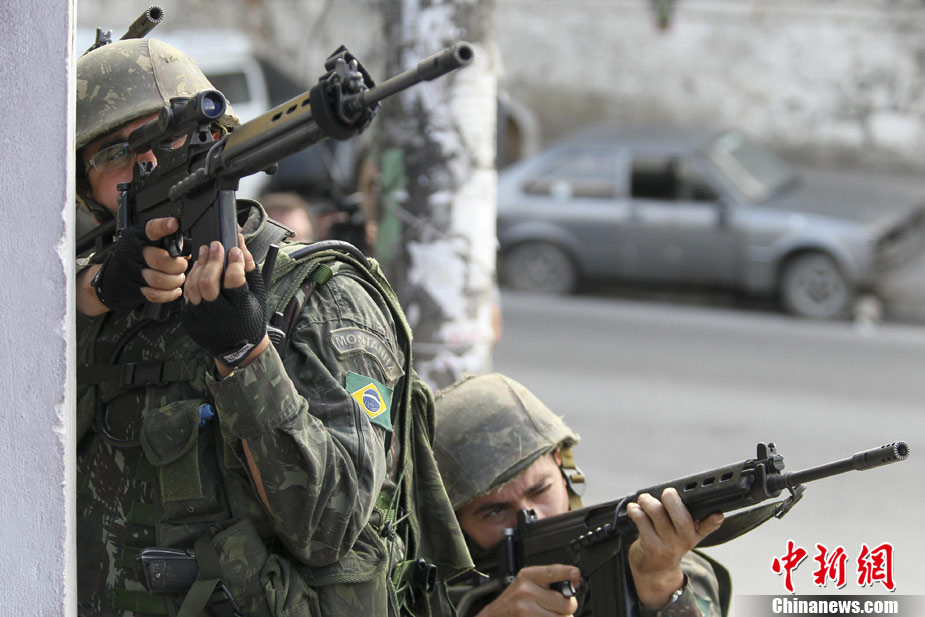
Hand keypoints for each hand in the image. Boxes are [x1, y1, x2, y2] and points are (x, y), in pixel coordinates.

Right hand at [89, 217, 186, 312]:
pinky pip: (155, 295)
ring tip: (178, 277)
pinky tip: (174, 289)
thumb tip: (185, 253)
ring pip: (159, 280)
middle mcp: (134, 253)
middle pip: (159, 260)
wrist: (114, 275)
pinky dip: (169, 294)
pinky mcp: (135, 289)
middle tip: (181, 264)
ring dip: (175, 280)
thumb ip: (167, 242)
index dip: (163, 226)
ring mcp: (133, 273)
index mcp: (139, 237)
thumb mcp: (149, 242)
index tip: (173, 224)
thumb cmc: (138, 255)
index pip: (151, 229)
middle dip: (177, 265)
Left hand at [181, 235, 269, 370]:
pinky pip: (187, 294)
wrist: (237, 349)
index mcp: (241, 309)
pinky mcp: (190, 320)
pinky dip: (192, 278)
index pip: (235, 280)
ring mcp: (202, 319)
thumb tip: (240, 244)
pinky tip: (198, 267)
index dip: (234, 262)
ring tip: (206, 252)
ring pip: (194, 286)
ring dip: (200, 265)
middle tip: (216, 246)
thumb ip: (249, 269)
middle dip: (213, 260)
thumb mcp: (257, 295)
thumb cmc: (250, 319)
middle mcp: (219, 315)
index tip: (235, 250)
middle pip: (209, 282)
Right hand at [478, 564, 580, 616]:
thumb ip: (548, 581)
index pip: (553, 571)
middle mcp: (526, 591)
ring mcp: (526, 609)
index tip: (576, 573)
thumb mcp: (526, 584)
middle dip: (567, 608)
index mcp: (528, 576)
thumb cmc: (513, 601)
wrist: (494, 616)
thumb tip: (574, 582)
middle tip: (558, 607)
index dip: (568, 572)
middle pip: (566, 603)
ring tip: (548, 614)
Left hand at [626, 488, 723, 609]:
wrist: (656, 569)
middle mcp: (684, 540)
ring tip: (644, 499)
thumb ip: (690, 517)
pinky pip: (641, 520)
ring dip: (647, 501)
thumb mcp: (685, 534)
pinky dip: (635, 510)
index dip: (713, 521)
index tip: (718, 515)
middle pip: (680, 517)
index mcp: (695, 533)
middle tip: (666, 493)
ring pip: (657, 513)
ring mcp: (667, 544)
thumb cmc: (670, 542)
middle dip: (671, 499)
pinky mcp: (650, 546)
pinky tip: (634, 509)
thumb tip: (681, 493)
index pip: (708, 527)